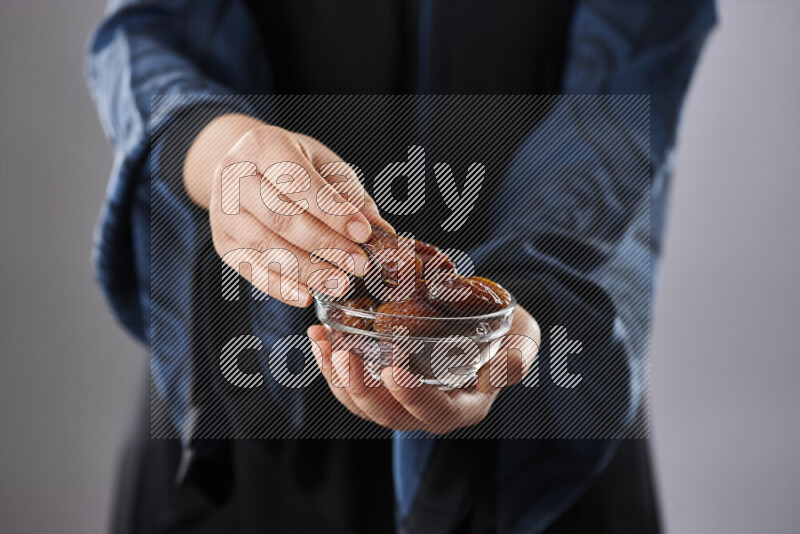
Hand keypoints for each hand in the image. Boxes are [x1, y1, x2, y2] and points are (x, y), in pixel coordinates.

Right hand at [185, 114, 391, 306]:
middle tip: (357, 264)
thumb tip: (384, 233)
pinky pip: (251, 270)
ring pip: (265, 247)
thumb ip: (352, 197)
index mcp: (261, 144)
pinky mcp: (223, 243)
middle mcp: (233, 176)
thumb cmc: (294, 166)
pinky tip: (308, 296)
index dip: (332, 211)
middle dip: (324, 244)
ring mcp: (223, 212)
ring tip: (340, 283)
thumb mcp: (325, 166)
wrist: (248, 167)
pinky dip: (280, 287)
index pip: (297, 181)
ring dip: (306, 270)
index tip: (364, 233)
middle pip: (279, 217)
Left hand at [307, 306, 539, 433]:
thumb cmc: (507, 331)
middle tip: (342, 353)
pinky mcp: (382, 383)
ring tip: (323, 342)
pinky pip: (352, 384)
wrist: (486, 319)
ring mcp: (401, 400)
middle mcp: (427, 411)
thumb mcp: (523, 340)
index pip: (435, 412)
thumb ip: (516, 358)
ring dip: (336, 376)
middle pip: (388, 414)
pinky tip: (319, 335)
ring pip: (362, 403)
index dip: (412, 396)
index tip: (394, 369)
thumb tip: (502, 372)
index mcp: (462, 407)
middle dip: (359, 388)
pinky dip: (331, 363)